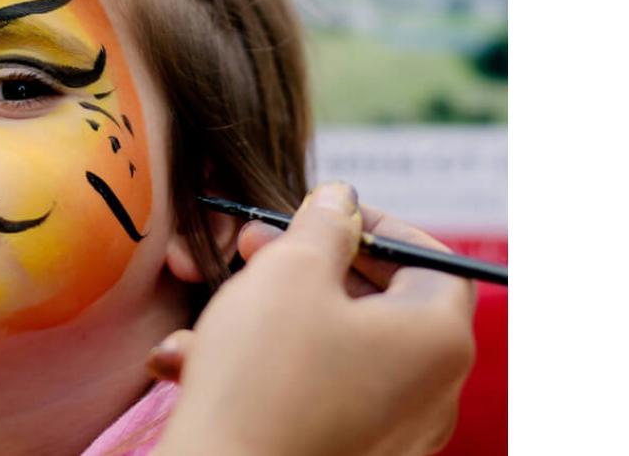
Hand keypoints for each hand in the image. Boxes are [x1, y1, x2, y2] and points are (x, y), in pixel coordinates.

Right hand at [150, 182, 475, 455]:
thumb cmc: (264, 373)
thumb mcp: (291, 271)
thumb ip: (324, 224)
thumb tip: (341, 200)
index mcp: (438, 339)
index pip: (433, 260)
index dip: (378, 226)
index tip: (322, 215)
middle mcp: (430, 392)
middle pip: (379, 303)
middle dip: (308, 268)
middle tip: (251, 247)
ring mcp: (392, 431)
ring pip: (332, 348)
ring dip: (269, 319)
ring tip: (209, 317)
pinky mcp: (349, 453)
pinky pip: (313, 393)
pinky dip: (263, 369)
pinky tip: (192, 362)